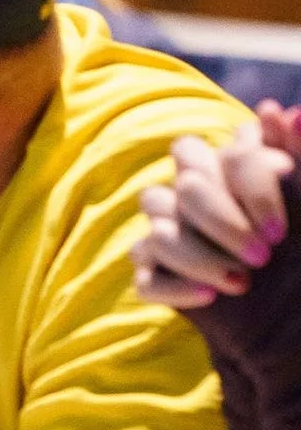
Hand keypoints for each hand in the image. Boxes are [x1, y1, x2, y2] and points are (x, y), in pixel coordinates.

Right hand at [133, 112, 295, 310]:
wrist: (298, 320)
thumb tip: (284, 109)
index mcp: (233, 168)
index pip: (224, 154)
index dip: (250, 189)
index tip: (279, 231)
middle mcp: (197, 192)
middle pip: (186, 186)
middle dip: (223, 224)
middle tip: (263, 258)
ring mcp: (173, 232)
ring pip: (159, 230)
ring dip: (199, 258)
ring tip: (241, 284)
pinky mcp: (159, 274)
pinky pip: (144, 274)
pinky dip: (175, 286)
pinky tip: (209, 296)